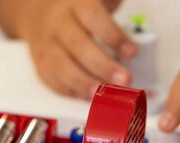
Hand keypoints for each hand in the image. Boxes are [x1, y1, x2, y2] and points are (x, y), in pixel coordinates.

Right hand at [19, 0, 136, 97]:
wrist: (37, 12)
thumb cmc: (77, 11)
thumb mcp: (98, 1)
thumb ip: (116, 9)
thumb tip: (142, 28)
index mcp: (76, 4)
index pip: (94, 17)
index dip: (114, 36)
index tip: (132, 52)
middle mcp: (59, 24)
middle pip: (78, 46)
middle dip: (103, 66)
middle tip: (124, 80)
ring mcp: (48, 46)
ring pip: (62, 66)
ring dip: (85, 84)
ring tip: (104, 95)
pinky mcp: (42, 65)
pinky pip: (53, 81)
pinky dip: (71, 92)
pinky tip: (87, 97)